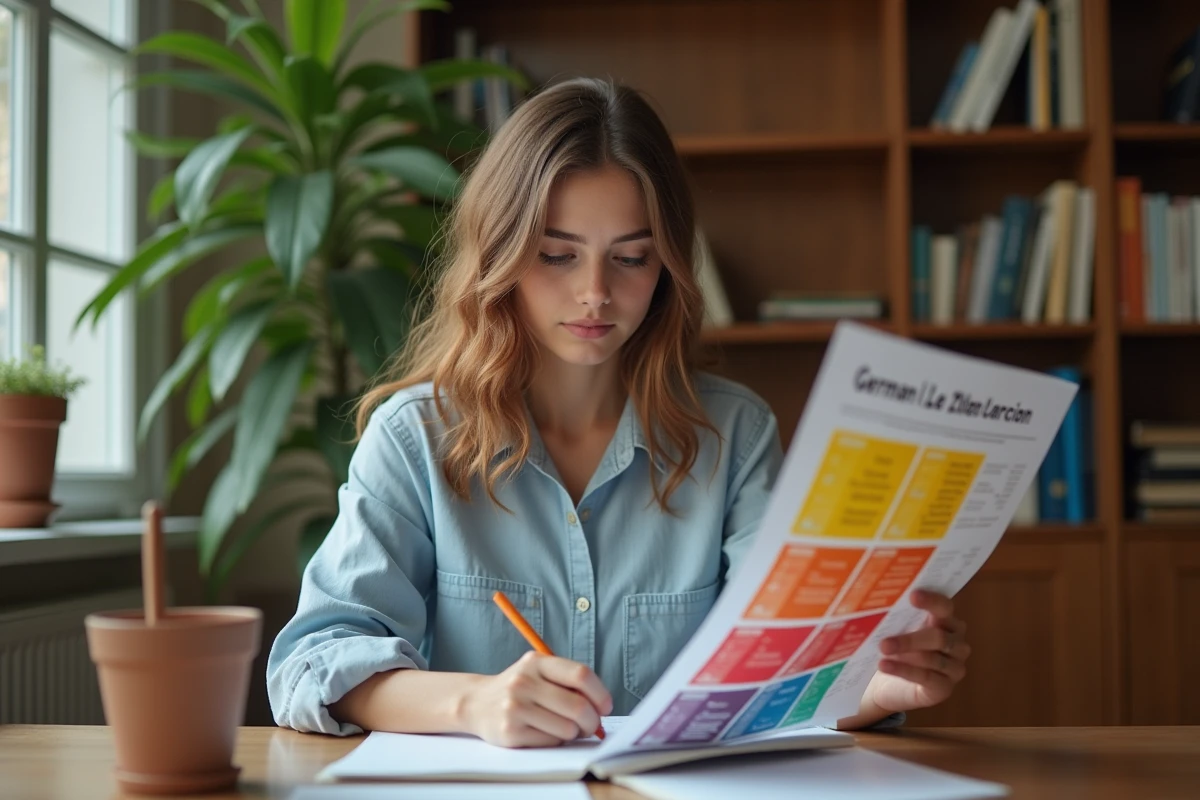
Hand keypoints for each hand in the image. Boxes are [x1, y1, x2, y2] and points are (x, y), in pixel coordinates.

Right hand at [458, 651, 612, 747]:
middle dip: (592, 720)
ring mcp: (515, 708)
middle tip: (591, 725)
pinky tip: (545, 732)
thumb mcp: (538, 672)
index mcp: (536, 662)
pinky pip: (551, 742)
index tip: (606, 706)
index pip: (580, 675)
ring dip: (574, 733)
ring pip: (567, 728)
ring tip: (566, 728)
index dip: (600, 693)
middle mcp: (523, 682)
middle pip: (577, 706)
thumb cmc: (519, 689)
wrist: (476, 703)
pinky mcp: (510, 732)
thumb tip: (601, 708)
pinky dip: (556, 741)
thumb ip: (568, 682)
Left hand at [866, 588, 969, 713]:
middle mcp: (957, 644)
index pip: (945, 608)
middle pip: (939, 637)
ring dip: (905, 653)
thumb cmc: (895, 650)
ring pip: (933, 658)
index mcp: (947, 622)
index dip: (931, 601)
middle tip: (884, 641)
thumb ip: (896, 616)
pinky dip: (904, 670)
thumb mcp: (896, 631)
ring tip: (882, 650)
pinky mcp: (945, 688)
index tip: (912, 596)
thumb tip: (876, 600)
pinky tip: (885, 666)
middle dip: (911, 638)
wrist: (888, 685)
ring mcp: (954, 668)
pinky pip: (926, 677)